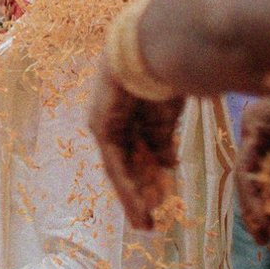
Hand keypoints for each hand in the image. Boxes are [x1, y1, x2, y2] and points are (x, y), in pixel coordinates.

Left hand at [88, 57, 186, 229]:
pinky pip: (115, 166)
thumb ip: (163, 140)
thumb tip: (169, 166)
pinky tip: (138, 210)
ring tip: (145, 223)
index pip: (142, 152)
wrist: (155, 45)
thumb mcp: (168, 114)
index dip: (152, 176)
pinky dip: (126, 190)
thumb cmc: (169, 72)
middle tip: (153, 217)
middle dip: (144, 191)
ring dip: (134, 198)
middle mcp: (118, 121)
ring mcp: (106, 125)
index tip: (164, 198)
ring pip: (121, 171)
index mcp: (137, 115)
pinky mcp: (100, 128)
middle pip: (131, 164)